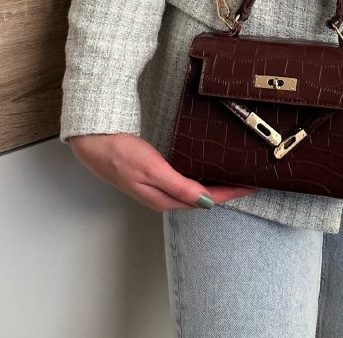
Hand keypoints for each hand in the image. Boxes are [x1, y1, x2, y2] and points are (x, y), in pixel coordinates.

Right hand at [69, 133, 258, 210]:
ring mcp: (158, 188)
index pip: (206, 200)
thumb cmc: (118, 153)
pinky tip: (206, 173)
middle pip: (203, 198)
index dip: (231, 194)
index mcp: (164, 199)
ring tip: (234, 179)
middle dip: (227, 192)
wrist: (93, 142)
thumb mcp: (152, 169)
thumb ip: (179, 186)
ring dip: (215, 186)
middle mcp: (163, 197)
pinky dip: (200, 179)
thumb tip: (206, 201)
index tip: (250, 187)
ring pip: (194, 191)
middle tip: (249, 182)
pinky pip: (184, 183)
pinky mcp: (155, 177)